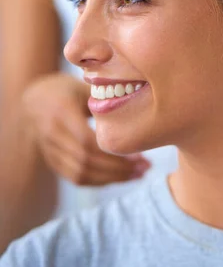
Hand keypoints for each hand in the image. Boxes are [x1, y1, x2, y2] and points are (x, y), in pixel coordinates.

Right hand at [22, 72, 150, 185]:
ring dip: (112, 178)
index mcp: (61, 111)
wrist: (32, 100)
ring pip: (81, 174)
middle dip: (118, 168)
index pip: (87, 140)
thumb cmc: (64, 88)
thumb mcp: (82, 85)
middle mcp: (52, 133)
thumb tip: (137, 105)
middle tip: (145, 167)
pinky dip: (99, 181)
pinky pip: (75, 178)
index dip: (113, 151)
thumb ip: (105, 96)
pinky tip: (120, 176)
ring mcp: (50, 150)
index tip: (138, 153)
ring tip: (138, 173)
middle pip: (86, 160)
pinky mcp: (52, 162)